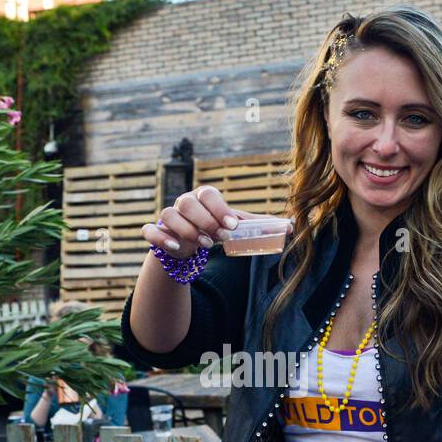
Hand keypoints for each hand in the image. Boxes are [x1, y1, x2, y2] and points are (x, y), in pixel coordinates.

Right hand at [142, 186, 275, 258]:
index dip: (219, 208)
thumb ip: (259, 226)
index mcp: (204, 197)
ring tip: (203, 244)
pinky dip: (161, 238)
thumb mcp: (235, 227)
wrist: (190, 245)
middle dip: (205, 220)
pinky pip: (150, 231)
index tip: (232, 226)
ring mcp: (168, 217)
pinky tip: (177, 248)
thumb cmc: (214, 229)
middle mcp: (184, 203)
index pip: (209, 194)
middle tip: (218, 238)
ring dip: (187, 230)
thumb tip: (291, 227)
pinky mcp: (156, 232)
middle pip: (187, 202)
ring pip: (169, 215)